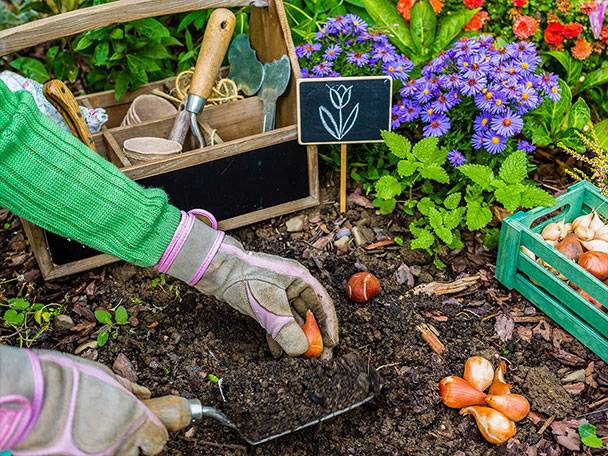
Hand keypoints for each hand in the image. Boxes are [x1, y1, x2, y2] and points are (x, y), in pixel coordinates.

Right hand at [2, 346, 167, 455]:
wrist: (32, 396)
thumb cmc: (70, 379)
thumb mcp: (106, 375)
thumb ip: (129, 389)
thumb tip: (145, 394)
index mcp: (135, 420)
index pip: (158, 440)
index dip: (153, 433)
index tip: (146, 425)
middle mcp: (120, 444)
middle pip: (135, 453)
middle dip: (129, 441)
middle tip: (113, 426)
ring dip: (108, 448)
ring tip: (89, 432)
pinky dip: (87, 452)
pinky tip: (73, 439)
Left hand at [158, 211, 338, 355]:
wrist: (215, 269)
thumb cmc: (245, 280)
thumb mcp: (270, 308)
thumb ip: (287, 331)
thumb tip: (301, 351)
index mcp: (300, 278)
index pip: (322, 303)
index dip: (328, 326)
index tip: (331, 345)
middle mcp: (292, 284)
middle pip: (308, 313)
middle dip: (311, 336)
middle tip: (315, 358)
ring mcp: (278, 291)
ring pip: (292, 319)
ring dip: (294, 338)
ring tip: (296, 359)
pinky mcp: (264, 299)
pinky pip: (278, 320)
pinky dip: (279, 335)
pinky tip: (278, 352)